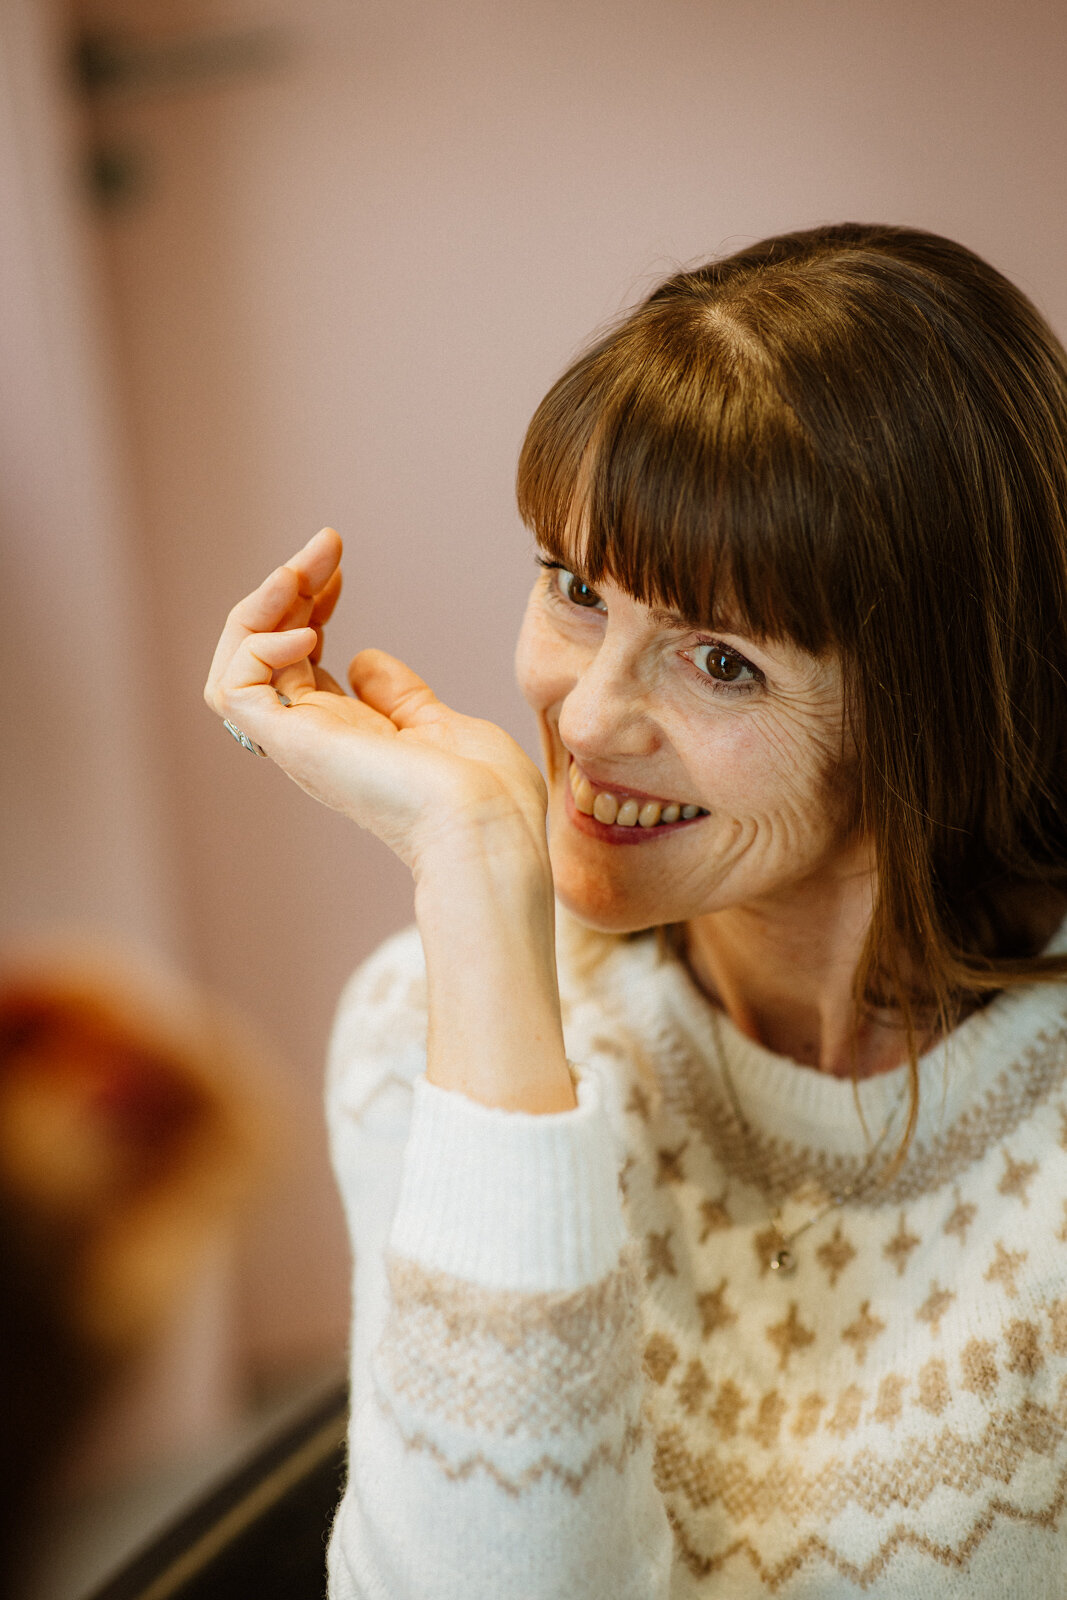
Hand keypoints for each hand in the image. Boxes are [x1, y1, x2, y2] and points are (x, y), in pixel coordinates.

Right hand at [204, 529, 549, 878]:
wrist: (489, 828)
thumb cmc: (485, 793)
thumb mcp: (439, 725)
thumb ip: (398, 696)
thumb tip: (364, 660)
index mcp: (348, 737)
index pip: (298, 660)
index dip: (308, 606)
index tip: (338, 569)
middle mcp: (316, 741)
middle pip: (264, 652)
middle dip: (286, 589)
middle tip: (327, 545)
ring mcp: (302, 744)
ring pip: (236, 666)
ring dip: (261, 606)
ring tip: (302, 572)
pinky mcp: (293, 745)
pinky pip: (235, 689)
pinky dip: (256, 646)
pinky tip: (307, 630)